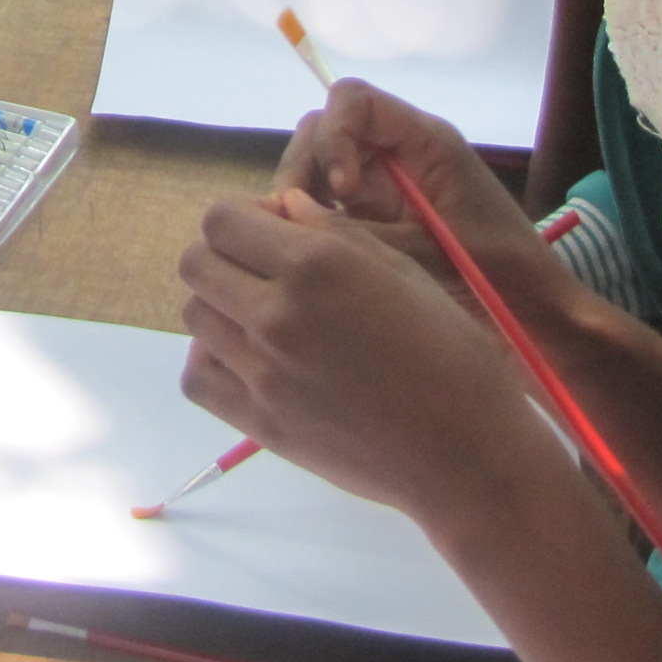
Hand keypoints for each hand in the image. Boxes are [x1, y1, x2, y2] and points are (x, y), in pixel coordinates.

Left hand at [177, 190, 556, 516]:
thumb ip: (335, 234)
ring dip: (221, 305)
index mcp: (316, 266)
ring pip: (196, 315)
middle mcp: (277, 314)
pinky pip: (199, 377)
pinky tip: (250, 360)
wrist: (466, 455)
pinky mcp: (260, 422)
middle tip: (264, 271)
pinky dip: (213, 361)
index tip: (274, 232)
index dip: (243, 217)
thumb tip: (284, 206)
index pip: (222, 219)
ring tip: (265, 318)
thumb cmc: (453, 354)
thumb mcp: (405, 273)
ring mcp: (263, 372)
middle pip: (196, 263)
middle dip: (223, 254)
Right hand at [275, 82, 575, 321]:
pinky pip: (328, 205)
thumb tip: (294, 221)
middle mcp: (398, 153)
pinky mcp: (376, 217)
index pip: (354, 101)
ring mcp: (384, 185)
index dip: (333, 136)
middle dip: (303, 170)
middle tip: (297, 223)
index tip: (342, 192)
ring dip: (300, 199)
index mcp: (424, 142)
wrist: (535, 315)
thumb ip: (362, 235)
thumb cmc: (498, 276)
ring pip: (319, 168)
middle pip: (325, 131)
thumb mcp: (428, 254)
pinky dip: (311, 224)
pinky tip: (311, 259)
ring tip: (299, 247)